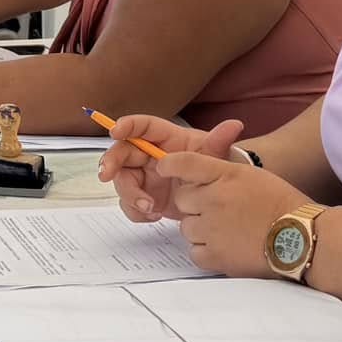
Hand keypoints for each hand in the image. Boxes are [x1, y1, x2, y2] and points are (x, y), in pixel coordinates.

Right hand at [99, 116, 247, 222]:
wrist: (218, 197)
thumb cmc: (215, 168)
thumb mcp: (217, 156)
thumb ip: (220, 142)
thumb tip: (234, 125)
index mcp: (166, 138)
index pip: (143, 126)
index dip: (127, 125)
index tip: (115, 131)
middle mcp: (150, 155)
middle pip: (123, 152)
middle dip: (111, 161)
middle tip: (107, 175)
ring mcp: (145, 176)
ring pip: (122, 179)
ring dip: (129, 194)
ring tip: (150, 207)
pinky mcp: (145, 196)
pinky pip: (129, 203)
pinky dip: (136, 211)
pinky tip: (153, 216)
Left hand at [155, 152, 307, 277]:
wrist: (302, 237)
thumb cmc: (282, 204)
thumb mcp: (252, 175)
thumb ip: (220, 172)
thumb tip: (194, 176)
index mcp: (225, 175)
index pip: (185, 163)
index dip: (169, 165)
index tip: (163, 168)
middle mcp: (214, 199)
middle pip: (182, 199)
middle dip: (194, 204)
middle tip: (216, 210)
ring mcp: (212, 229)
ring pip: (186, 227)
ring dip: (199, 228)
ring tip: (226, 230)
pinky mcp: (215, 256)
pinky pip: (193, 251)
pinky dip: (205, 251)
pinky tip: (226, 246)